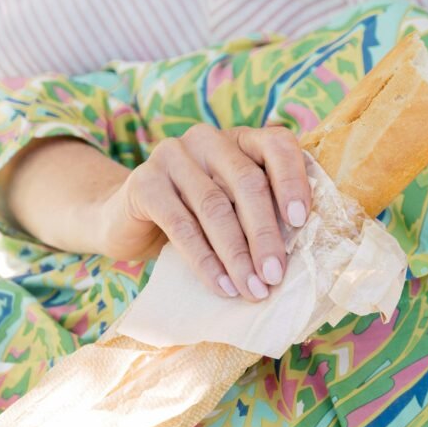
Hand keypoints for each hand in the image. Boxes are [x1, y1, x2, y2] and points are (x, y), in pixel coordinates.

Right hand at [100, 124, 311, 300]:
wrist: (125, 220)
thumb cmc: (196, 216)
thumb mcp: (232, 206)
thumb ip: (262, 211)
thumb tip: (302, 249)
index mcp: (239, 138)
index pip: (277, 145)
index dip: (292, 180)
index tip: (301, 221)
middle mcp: (208, 139)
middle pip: (247, 182)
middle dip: (265, 233)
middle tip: (275, 274)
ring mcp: (173, 156)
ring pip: (215, 207)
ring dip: (237, 255)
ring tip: (252, 288)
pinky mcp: (145, 183)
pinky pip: (182, 226)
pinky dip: (205, 261)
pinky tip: (222, 286)